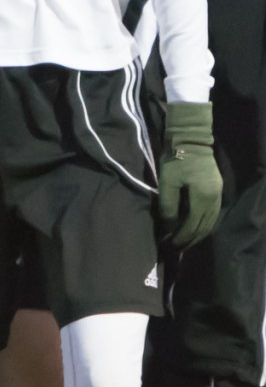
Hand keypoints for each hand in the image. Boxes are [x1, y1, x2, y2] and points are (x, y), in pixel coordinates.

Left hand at [158, 101, 222, 248]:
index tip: (170, 244)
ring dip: (199, 234)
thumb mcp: (168, 182)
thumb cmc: (176, 158)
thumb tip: (168, 227)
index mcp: (203, 197)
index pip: (192, 225)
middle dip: (190, 239)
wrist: (190, 138)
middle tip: (177, 248)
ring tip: (186, 242)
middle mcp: (215, 199)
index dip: (181, 237)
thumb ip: (168, 206)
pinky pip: (213, 213)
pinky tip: (196, 227)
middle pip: (204, 227)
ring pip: (211, 222)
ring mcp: (218, 194)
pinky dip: (204, 224)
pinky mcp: (217, 189)